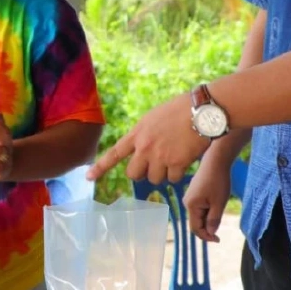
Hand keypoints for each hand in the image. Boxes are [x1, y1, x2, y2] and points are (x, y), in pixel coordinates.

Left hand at [87, 94, 209, 184]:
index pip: (115, 153)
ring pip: (154, 179)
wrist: (202, 110)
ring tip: (174, 156)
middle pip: (133, 174)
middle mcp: (145, 147)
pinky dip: (178, 173)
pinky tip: (185, 159)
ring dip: (163, 173)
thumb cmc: (181, 109)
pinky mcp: (176, 164)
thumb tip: (142, 149)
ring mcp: (160, 156)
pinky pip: (172, 179)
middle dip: (142, 172)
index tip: (88, 177)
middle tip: (154, 164)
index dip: (101, 167)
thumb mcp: (154, 117)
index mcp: (138, 133)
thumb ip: (145, 134)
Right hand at [183, 160, 230, 242]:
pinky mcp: (194, 192)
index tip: (218, 239)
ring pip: (198, 214)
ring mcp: (189, 197)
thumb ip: (213, 220)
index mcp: (191, 206)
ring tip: (220, 211)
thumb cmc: (218, 182)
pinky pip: (199, 207)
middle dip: (207, 227)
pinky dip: (207, 211)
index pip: (195, 228)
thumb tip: (210, 232)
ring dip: (208, 219)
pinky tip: (216, 205)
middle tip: (221, 229)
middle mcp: (187, 202)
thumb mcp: (219, 203)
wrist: (216, 161)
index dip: (206, 236)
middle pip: (196, 222)